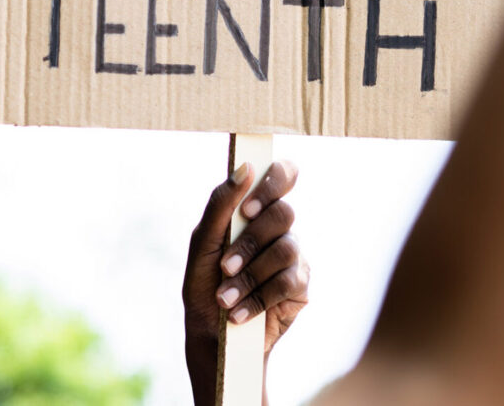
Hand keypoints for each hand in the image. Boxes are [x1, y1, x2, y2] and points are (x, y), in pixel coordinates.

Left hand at [183, 160, 308, 404]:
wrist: (210, 336)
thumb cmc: (204, 282)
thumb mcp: (202, 242)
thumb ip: (221, 204)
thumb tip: (245, 167)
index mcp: (256, 209)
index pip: (283, 174)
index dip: (275, 182)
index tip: (249, 208)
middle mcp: (278, 228)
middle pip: (284, 213)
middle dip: (251, 242)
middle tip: (225, 265)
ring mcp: (293, 256)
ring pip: (286, 249)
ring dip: (249, 276)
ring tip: (224, 297)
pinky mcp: (300, 287)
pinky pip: (289, 281)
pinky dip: (258, 297)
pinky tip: (239, 312)